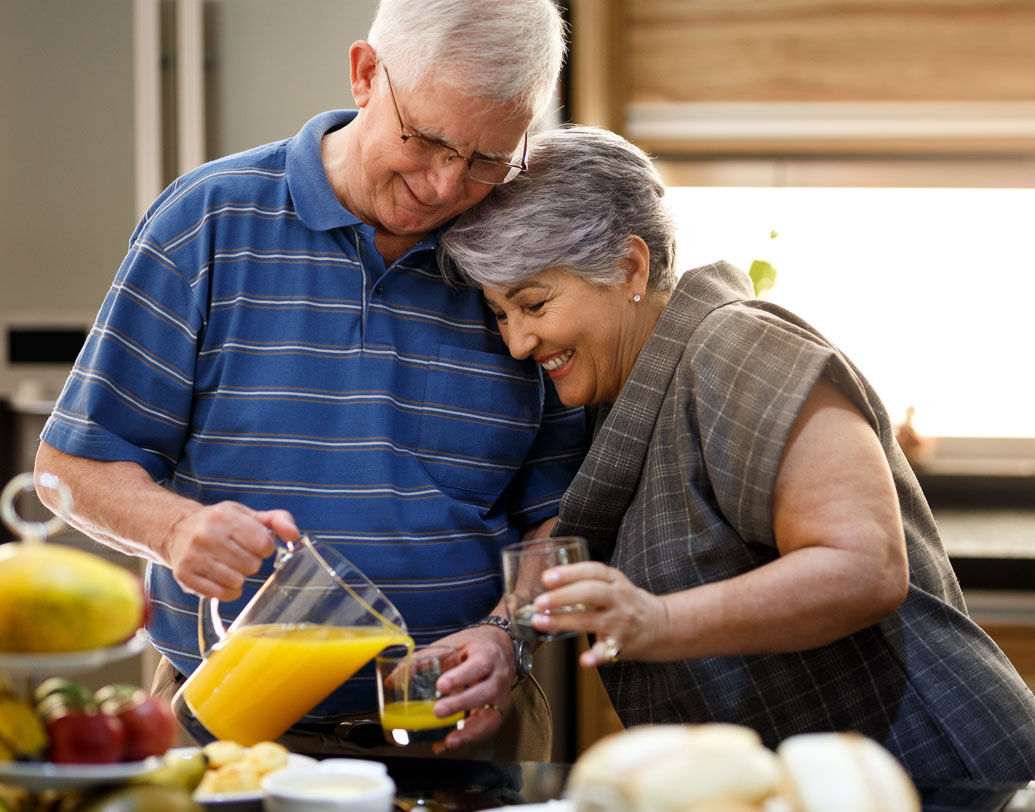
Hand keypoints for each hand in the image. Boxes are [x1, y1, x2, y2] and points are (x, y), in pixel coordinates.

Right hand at [163, 502, 297, 599]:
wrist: (178, 530)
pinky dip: (228, 590)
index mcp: (224, 516)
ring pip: (237, 581)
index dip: (265, 547)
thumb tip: (294, 536)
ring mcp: (193, 556)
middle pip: (251, 564)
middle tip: (241, 554)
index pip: (263, 543)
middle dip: (252, 562)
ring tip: (231, 565)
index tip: (256, 544)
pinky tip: (224, 579)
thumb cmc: (222, 524)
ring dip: (240, 576)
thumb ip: (278, 520)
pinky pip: (221, 594)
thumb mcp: (249, 515)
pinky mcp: (185, 576)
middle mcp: (206, 535)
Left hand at [424, 625, 513, 753]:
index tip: (441, 685)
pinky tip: (448, 744)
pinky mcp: (496, 710)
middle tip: (438, 711)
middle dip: (462, 704)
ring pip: (492, 716)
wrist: (502, 647)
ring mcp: (500, 696)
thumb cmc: (473, 646)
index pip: (479, 665)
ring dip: (470, 731)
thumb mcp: (451, 645)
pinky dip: (467, 738)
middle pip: (486, 692)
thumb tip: (395, 680)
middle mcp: (498, 676)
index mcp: (486, 654)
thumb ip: (424, 660)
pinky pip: (486, 728)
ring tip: (449, 741)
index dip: (461, 676)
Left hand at [532, 561, 669, 666]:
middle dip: (562, 596)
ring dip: (563, 621)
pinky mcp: (621, 644)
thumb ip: (587, 581)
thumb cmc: (626, 602)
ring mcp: (619, 622)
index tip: (547, 578)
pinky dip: (595, 656)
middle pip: (590, 593)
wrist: (661, 625)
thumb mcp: (613, 584)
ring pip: (591, 620)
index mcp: (614, 580)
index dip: (569, 573)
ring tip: (540, 622)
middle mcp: (617, 599)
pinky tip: (583, 660)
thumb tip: (547, 583)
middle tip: (538, 602)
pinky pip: (607, 651)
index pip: (592, 571)